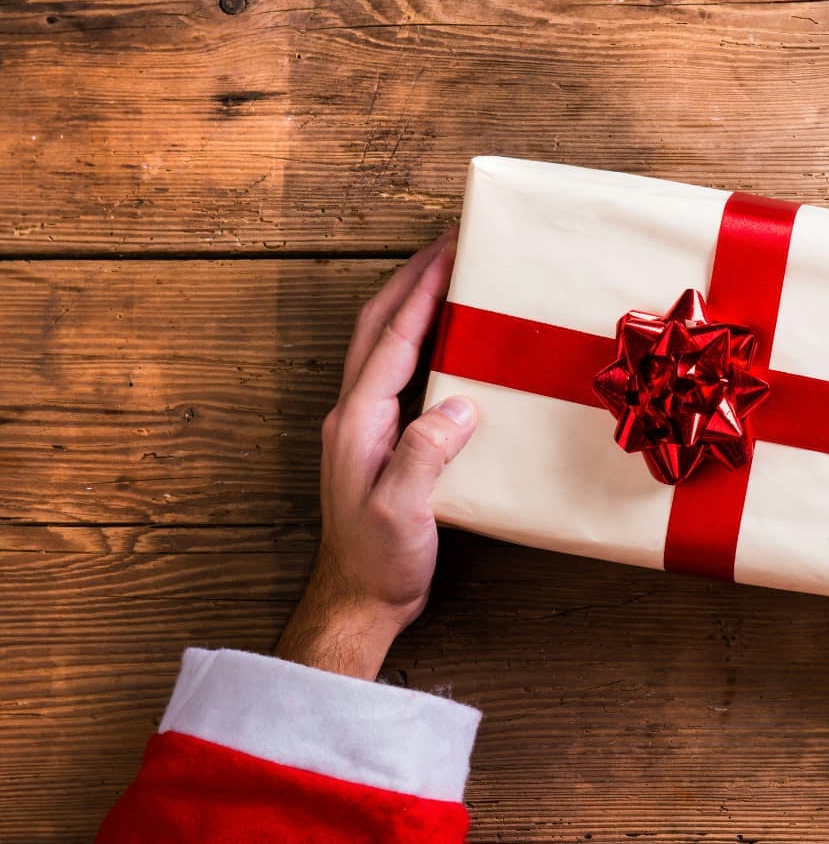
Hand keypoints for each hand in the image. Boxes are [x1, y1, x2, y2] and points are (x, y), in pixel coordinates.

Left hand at [276, 231, 477, 679]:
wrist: (358, 597)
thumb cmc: (378, 560)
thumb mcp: (402, 510)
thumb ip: (424, 453)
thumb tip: (460, 404)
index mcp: (357, 421)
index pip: (392, 340)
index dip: (421, 292)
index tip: (448, 251)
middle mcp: (354, 414)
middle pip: (377, 327)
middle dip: (409, 280)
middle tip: (446, 246)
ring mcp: (362, 427)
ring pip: (382, 346)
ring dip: (410, 305)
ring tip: (445, 278)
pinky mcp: (379, 442)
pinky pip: (396, 374)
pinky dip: (418, 343)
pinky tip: (446, 344)